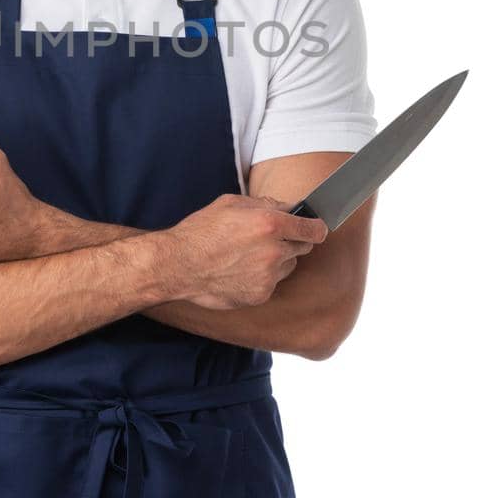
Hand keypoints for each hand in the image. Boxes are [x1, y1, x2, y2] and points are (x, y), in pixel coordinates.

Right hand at [159, 193, 328, 311]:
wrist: (179, 265)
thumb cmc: (202, 230)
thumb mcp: (231, 203)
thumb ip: (265, 204)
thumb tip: (288, 208)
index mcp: (270, 223)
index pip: (314, 229)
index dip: (317, 227)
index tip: (317, 228)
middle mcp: (274, 251)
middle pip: (304, 247)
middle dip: (293, 241)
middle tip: (270, 238)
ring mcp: (268, 276)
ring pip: (288, 266)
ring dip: (278, 260)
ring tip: (249, 255)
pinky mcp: (260, 294)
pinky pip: (272, 282)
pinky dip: (262, 277)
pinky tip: (240, 270)